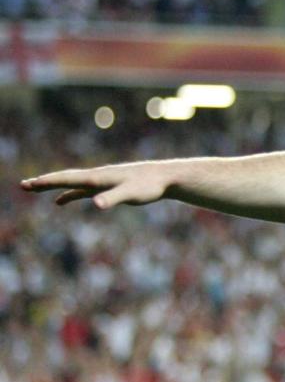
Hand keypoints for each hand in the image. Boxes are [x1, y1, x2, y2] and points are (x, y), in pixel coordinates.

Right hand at [20, 162, 171, 209]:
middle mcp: (97, 177)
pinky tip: (62, 201)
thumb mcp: (131, 194)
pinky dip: (70, 194)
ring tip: (34, 188)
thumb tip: (96, 204)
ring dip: (53, 186)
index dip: (47, 182)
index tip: (28, 184)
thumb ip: (113, 198)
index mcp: (98, 178)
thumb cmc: (149, 186)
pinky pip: (83, 190)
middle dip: (44, 182)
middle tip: (23, 185)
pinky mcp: (109, 187)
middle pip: (65, 178)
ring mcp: (102, 181)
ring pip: (72, 183)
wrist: (165, 178)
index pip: (67, 179)